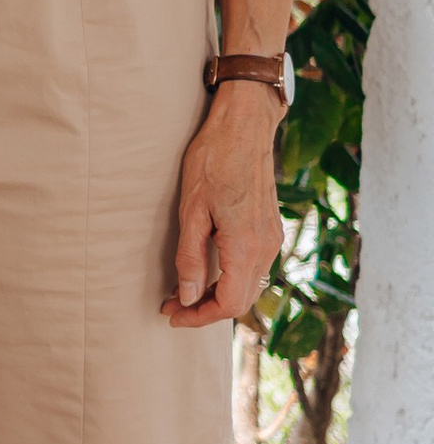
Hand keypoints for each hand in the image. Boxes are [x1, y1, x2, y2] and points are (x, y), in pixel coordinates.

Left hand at [166, 82, 283, 324]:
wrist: (244, 127)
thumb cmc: (213, 160)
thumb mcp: (191, 209)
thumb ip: (190, 257)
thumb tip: (186, 296)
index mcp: (246, 246)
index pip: (228, 303)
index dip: (198, 317)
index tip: (171, 315)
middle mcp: (266, 248)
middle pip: (241, 301)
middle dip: (206, 310)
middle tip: (172, 306)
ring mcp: (272, 238)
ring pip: (249, 287)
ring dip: (218, 296)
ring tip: (183, 292)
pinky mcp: (270, 229)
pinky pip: (254, 269)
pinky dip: (230, 279)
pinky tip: (207, 271)